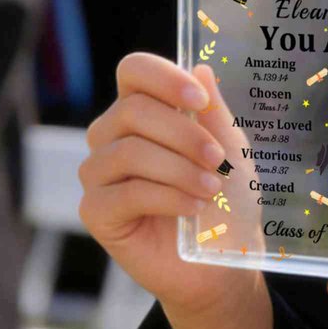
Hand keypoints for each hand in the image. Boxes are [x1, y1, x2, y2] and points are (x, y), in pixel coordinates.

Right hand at [78, 54, 257, 317]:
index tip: (199, 99)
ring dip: (179, 169)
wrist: (222, 260)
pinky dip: (167, 198)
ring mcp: (99, 173)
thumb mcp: (231, 149)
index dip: (163, 78)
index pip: (134, 70)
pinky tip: (193, 209)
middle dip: (183, 133)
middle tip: (218, 159)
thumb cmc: (228, 198)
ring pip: (128, 152)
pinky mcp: (96, 212)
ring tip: (212, 188)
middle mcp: (112, 135)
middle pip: (132, 111)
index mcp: (144, 109)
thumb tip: (202, 67)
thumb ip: (214, 112)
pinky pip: (125, 193)